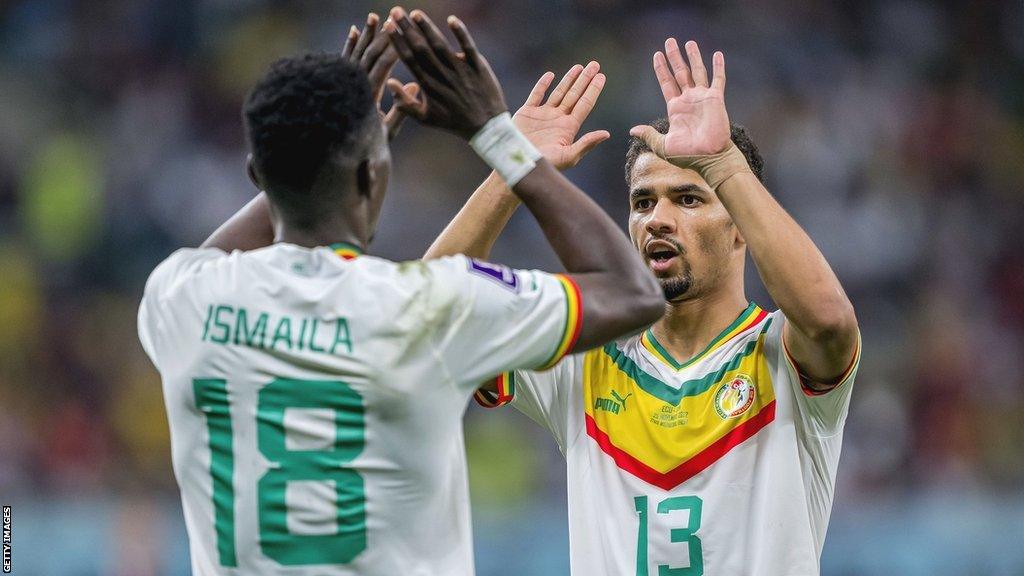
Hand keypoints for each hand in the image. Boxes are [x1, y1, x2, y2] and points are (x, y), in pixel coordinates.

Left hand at [342, 13, 417, 140]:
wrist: (332, 152)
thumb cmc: (365, 146)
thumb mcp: (387, 132)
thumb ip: (401, 111)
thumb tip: (415, 86)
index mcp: (367, 96)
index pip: (382, 66)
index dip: (393, 48)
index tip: (403, 33)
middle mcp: (353, 85)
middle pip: (369, 54)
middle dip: (381, 35)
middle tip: (392, 17)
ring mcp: (343, 82)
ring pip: (355, 53)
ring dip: (365, 35)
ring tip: (373, 17)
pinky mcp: (337, 82)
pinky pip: (344, 60)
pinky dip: (349, 45)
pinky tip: (354, 31)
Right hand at [384, 8, 507, 138]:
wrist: (485, 127)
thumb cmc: (453, 122)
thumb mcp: (425, 119)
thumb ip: (405, 104)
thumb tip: (389, 84)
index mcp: (428, 86)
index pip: (409, 59)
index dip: (398, 42)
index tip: (388, 27)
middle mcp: (442, 75)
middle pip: (421, 48)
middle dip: (407, 29)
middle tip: (396, 11)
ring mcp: (460, 70)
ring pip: (440, 45)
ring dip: (427, 28)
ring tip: (415, 13)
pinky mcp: (477, 66)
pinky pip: (468, 46)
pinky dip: (461, 33)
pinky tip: (452, 19)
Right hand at [514, 63, 609, 169]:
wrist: (516, 163)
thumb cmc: (543, 164)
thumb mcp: (568, 156)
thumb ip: (586, 144)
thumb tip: (607, 134)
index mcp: (568, 128)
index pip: (585, 104)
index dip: (593, 90)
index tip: (602, 76)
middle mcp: (558, 119)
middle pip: (575, 95)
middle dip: (585, 80)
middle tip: (595, 65)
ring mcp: (543, 115)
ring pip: (559, 93)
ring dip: (569, 79)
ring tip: (579, 67)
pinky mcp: (527, 113)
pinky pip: (536, 95)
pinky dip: (543, 85)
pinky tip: (550, 75)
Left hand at [630, 39, 729, 159]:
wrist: (709, 158)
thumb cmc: (687, 155)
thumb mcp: (662, 145)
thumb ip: (649, 134)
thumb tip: (632, 130)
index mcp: (675, 108)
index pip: (666, 83)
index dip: (661, 69)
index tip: (656, 55)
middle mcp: (688, 100)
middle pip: (680, 72)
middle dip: (674, 57)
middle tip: (669, 41)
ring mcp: (702, 98)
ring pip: (697, 71)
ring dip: (693, 57)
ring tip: (688, 42)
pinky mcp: (715, 99)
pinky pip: (718, 80)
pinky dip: (718, 67)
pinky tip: (717, 54)